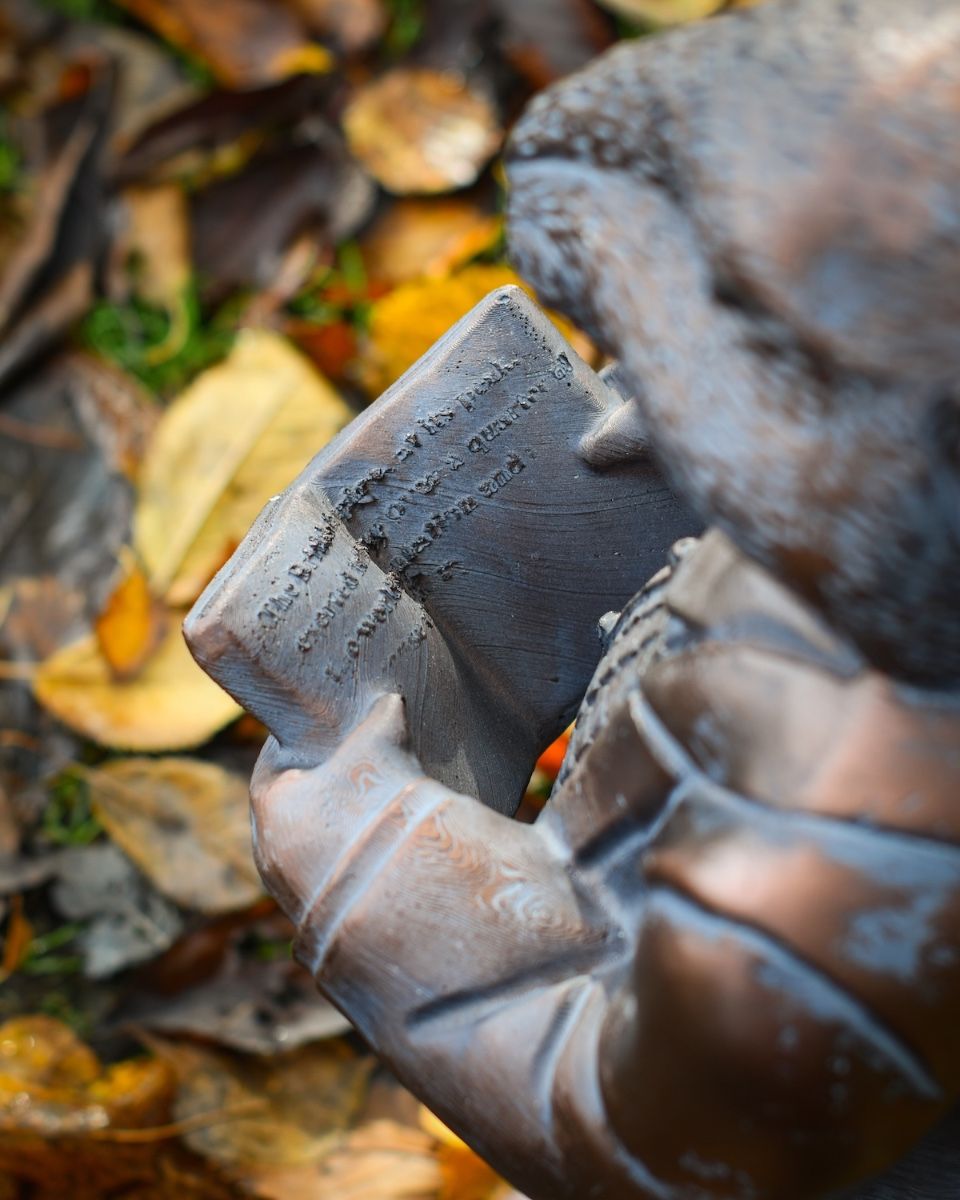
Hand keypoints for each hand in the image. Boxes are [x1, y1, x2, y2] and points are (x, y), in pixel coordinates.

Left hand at [250, 693, 425, 925]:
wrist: (399, 900)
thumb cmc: (377, 813)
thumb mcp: (381, 748)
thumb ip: (380, 719)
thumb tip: (389, 701)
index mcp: (269, 805)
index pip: (272, 763)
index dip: (298, 745)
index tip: (322, 736)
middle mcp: (267, 852)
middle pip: (286, 809)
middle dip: (315, 792)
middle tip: (349, 775)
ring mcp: (289, 894)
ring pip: (303, 850)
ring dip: (329, 835)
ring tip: (368, 821)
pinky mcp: (315, 925)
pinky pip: (323, 885)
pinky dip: (343, 869)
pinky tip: (376, 861)